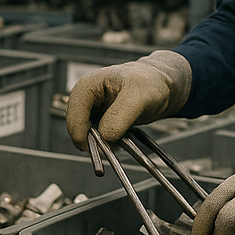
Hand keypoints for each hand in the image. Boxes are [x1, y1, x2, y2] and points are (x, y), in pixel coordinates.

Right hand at [65, 51, 191, 148]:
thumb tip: (104, 137)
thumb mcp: (138, 98)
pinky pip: (96, 136)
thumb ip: (119, 116)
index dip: (79, 131)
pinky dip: (105, 142)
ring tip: (118, 143)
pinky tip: (119, 141)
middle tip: (107, 151)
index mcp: (89, 85)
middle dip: (89, 139)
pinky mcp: (100, 120)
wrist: (160, 86)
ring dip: (98, 143)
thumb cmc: (150, 84)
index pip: (74, 111)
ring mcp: (92, 109)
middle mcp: (86, 97)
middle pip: (76, 124)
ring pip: (85, 133)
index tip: (92, 148)